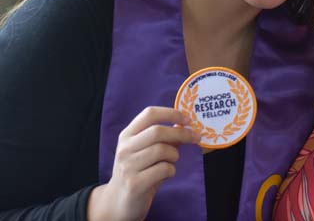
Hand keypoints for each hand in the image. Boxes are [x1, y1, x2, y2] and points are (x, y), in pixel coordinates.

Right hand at [87, 106, 199, 220]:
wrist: (119, 201)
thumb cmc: (139, 171)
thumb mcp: (147, 151)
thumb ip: (164, 138)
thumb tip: (186, 125)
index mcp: (127, 135)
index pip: (149, 114)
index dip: (171, 113)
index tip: (187, 119)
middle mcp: (125, 148)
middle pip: (158, 131)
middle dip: (181, 133)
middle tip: (195, 137)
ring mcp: (127, 166)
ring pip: (162, 150)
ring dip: (174, 155)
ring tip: (171, 161)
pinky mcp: (134, 184)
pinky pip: (163, 169)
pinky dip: (171, 170)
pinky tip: (166, 174)